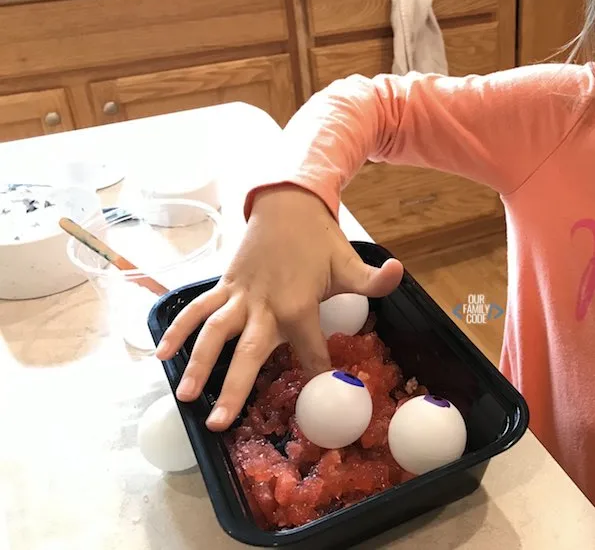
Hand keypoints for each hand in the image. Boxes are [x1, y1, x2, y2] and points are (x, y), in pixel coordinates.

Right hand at [154, 184, 403, 431]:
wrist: (288, 203)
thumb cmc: (320, 239)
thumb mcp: (350, 261)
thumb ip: (374, 279)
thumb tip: (401, 271)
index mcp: (297, 306)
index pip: (309, 352)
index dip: (317, 376)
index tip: (321, 404)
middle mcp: (264, 306)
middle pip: (247, 353)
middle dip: (233, 388)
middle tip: (219, 423)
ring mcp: (240, 296)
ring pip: (213, 333)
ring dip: (198, 363)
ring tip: (185, 396)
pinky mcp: (225, 286)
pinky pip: (198, 309)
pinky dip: (178, 328)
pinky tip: (162, 353)